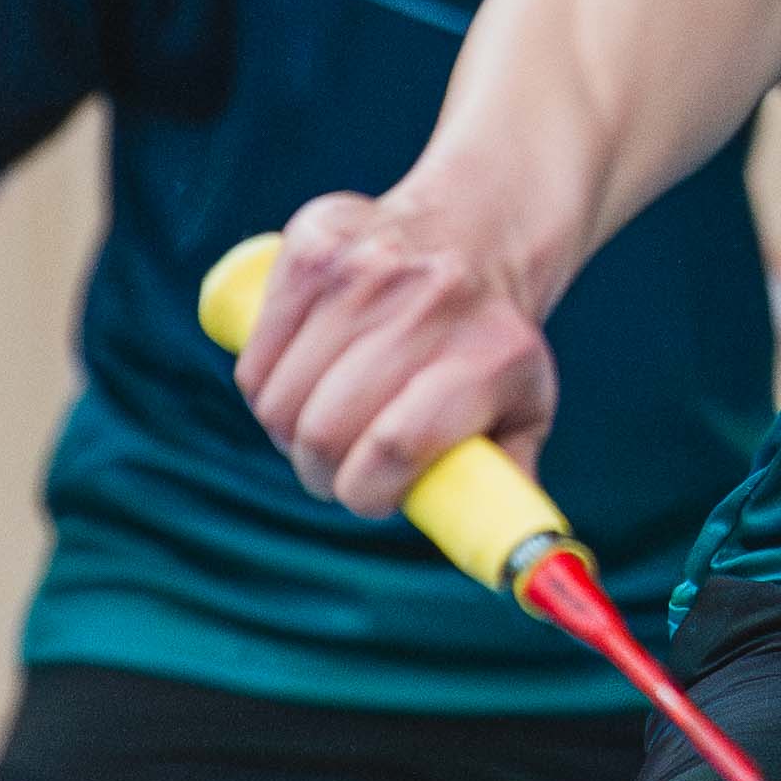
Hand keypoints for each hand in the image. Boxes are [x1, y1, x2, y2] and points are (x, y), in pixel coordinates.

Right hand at [233, 188, 561, 515]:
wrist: (479, 224)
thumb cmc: (492, 339)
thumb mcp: (525, 404)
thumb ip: (507, 482)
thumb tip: (502, 556)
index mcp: (489, 353)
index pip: (398, 443)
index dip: (367, 490)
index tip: (369, 495)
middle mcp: (429, 303)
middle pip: (325, 428)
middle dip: (320, 470)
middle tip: (337, 467)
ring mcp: (367, 269)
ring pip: (277, 399)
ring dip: (288, 430)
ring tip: (321, 419)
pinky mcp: (313, 245)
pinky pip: (256, 355)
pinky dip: (265, 384)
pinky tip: (300, 376)